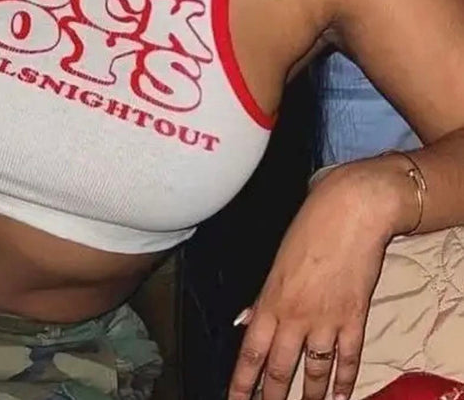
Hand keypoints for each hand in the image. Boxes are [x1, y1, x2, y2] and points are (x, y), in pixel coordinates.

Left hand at [228, 161, 406, 399]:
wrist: (348, 213)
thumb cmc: (306, 230)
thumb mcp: (275, 263)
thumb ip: (261, 298)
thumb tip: (244, 321)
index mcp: (270, 301)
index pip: (251, 352)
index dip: (242, 382)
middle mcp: (295, 317)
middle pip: (280, 369)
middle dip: (272, 396)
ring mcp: (326, 320)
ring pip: (315, 371)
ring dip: (310, 395)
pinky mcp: (354, 317)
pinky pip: (349, 358)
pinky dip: (346, 381)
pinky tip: (343, 397)